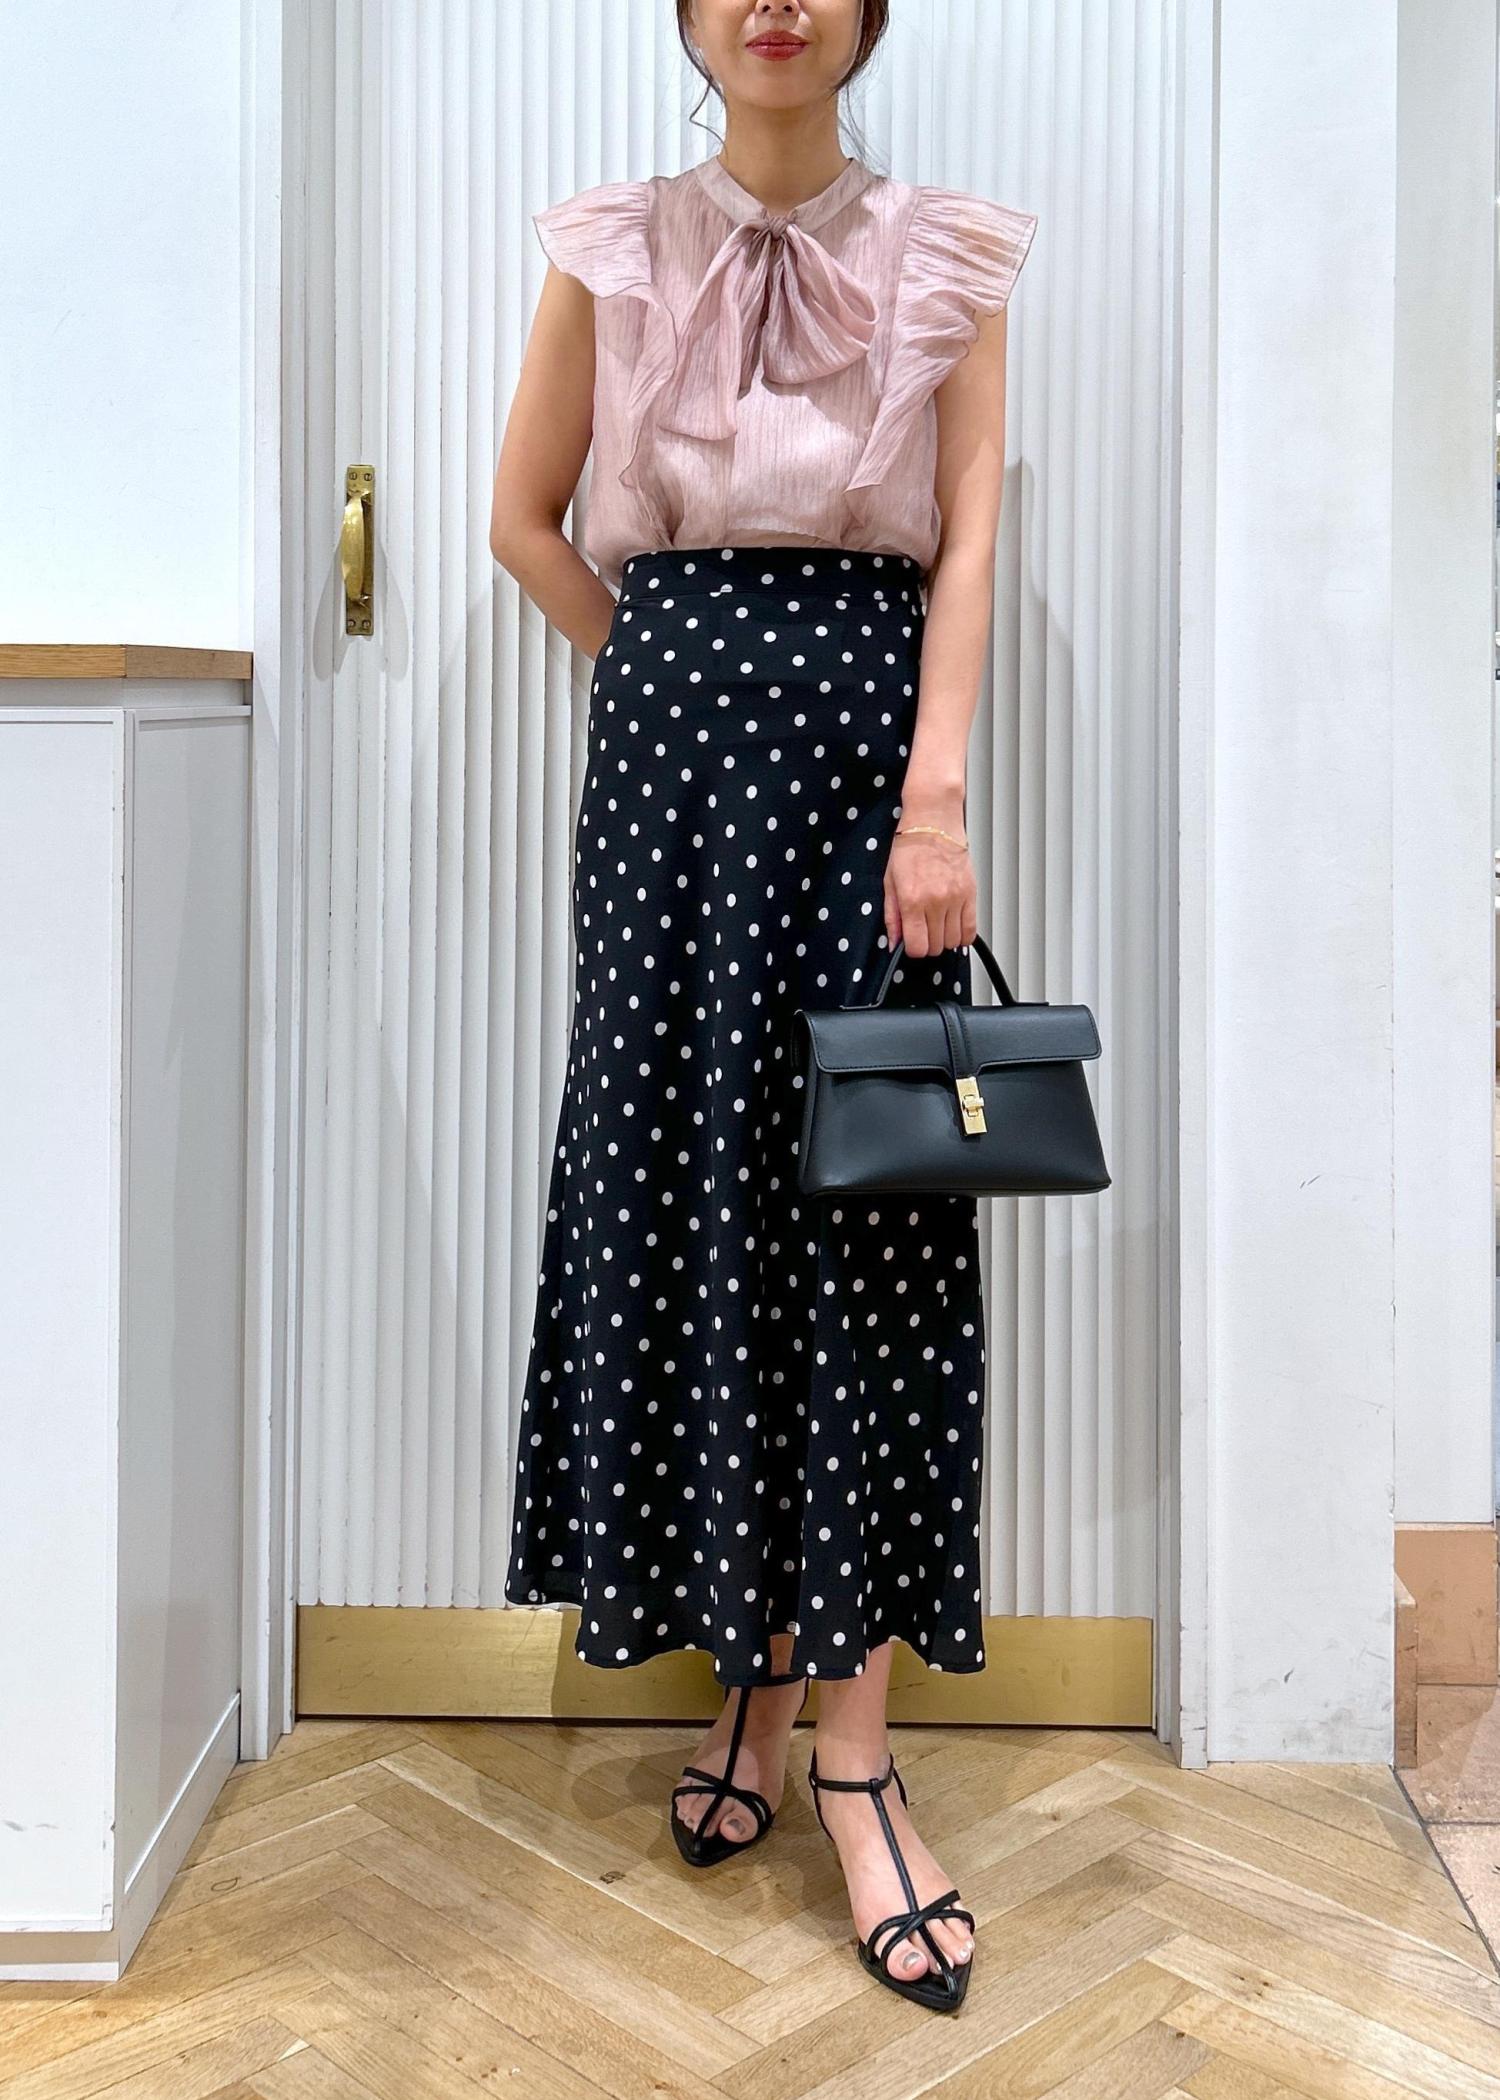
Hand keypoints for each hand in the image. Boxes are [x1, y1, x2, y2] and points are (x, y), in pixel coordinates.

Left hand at [883, 821, 977, 958]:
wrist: (933, 824)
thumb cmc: (910, 847)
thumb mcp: (890, 882)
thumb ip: (892, 916)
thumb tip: (894, 941)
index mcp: (912, 899)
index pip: (917, 946)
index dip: (913, 950)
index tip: (912, 943)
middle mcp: (936, 901)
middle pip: (936, 947)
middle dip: (928, 944)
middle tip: (924, 931)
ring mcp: (956, 899)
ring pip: (953, 941)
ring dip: (945, 939)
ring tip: (938, 925)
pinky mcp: (971, 894)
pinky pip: (971, 929)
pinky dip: (963, 935)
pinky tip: (954, 927)